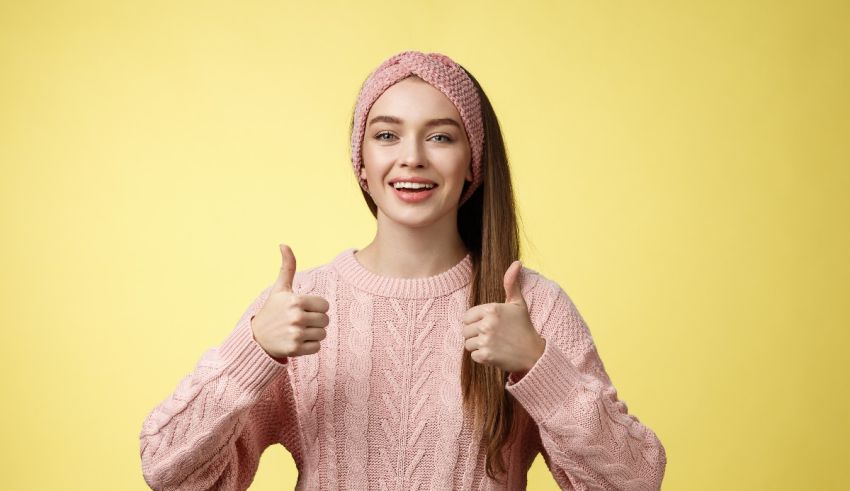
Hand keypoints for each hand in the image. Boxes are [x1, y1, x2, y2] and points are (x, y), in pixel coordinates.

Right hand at [250, 244, 329, 360]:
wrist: (256, 338)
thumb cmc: (272, 310)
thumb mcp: (280, 288)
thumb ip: (287, 267)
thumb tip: (283, 244)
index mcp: (296, 300)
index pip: (325, 305)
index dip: (316, 308)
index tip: (303, 309)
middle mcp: (296, 317)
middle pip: (325, 320)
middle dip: (316, 321)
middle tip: (300, 322)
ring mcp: (295, 334)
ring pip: (322, 334)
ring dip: (313, 334)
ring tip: (298, 331)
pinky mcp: (295, 349)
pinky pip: (317, 347)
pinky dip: (310, 346)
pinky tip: (297, 341)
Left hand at [462, 260, 545, 373]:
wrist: (534, 354)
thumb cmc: (524, 327)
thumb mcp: (518, 303)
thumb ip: (511, 283)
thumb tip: (516, 262)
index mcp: (492, 309)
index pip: (467, 316)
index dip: (475, 321)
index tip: (488, 325)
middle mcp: (487, 323)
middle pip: (465, 330)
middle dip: (475, 334)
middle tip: (492, 336)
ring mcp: (486, 340)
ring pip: (467, 343)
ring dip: (478, 345)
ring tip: (493, 344)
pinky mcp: (485, 355)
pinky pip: (473, 355)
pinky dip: (482, 357)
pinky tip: (495, 353)